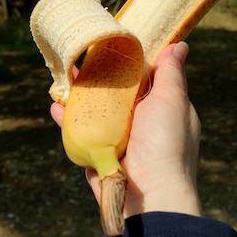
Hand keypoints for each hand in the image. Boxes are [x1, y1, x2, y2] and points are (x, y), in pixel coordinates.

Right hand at [50, 41, 201, 217]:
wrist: (149, 194)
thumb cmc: (166, 142)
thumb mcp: (173, 100)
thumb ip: (171, 73)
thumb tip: (180, 45)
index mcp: (161, 108)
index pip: (144, 78)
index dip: (130, 60)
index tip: (116, 41)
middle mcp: (140, 122)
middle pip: (116, 92)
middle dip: (100, 74)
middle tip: (84, 54)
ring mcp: (118, 138)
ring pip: (95, 110)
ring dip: (79, 93)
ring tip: (66, 75)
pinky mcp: (98, 152)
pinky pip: (79, 131)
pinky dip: (66, 118)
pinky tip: (56, 104)